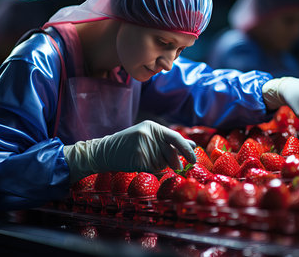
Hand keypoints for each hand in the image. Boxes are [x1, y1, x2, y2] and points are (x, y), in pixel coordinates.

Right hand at [63, 120, 196, 183]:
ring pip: (162, 164)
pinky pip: (153, 171)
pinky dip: (152, 172)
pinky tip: (141, 166)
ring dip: (158, 167)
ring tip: (145, 161)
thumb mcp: (148, 137)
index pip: (175, 138)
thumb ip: (168, 141)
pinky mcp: (138, 159)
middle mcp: (148, 134)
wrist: (104, 151)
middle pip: (170, 154)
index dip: (186, 149)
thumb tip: (192, 145)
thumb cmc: (128, 145)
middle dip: (174, 162)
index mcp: (152, 127)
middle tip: (175, 167)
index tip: (194, 159)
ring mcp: (142, 146)